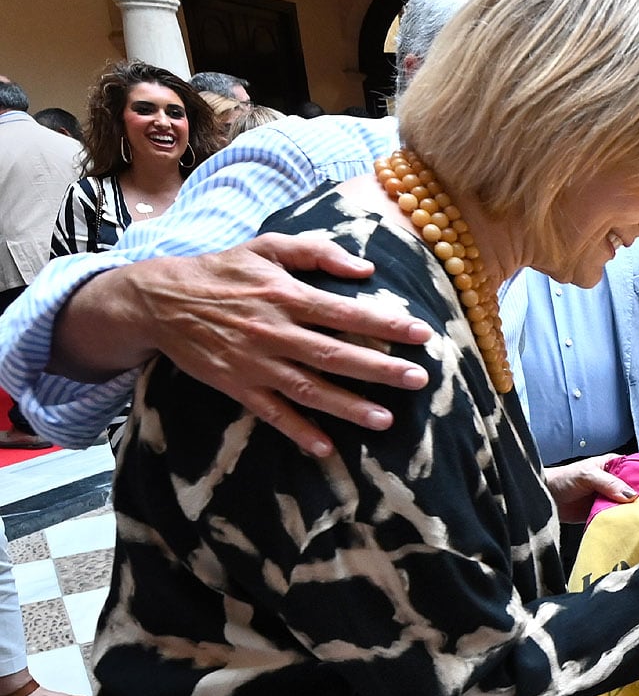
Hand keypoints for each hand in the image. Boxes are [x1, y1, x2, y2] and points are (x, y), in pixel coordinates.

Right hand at [59, 235, 433, 456]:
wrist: (158, 301)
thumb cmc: (223, 271)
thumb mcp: (267, 247)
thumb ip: (317, 252)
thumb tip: (366, 268)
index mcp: (286, 296)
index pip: (346, 313)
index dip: (386, 324)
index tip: (422, 334)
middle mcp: (274, 332)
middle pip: (334, 354)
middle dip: (379, 369)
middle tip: (419, 380)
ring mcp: (255, 363)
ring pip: (308, 389)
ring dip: (347, 406)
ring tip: (385, 420)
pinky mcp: (236, 386)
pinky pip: (271, 413)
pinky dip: (298, 431)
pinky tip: (326, 448)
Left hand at [545, 454, 636, 522]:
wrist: (545, 498)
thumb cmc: (563, 479)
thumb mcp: (587, 475)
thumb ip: (609, 483)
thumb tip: (631, 495)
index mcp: (614, 465)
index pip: (637, 469)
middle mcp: (616, 482)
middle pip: (635, 490)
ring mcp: (610, 498)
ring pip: (628, 506)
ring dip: (633, 512)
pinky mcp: (604, 513)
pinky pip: (617, 518)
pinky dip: (622, 522)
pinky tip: (631, 526)